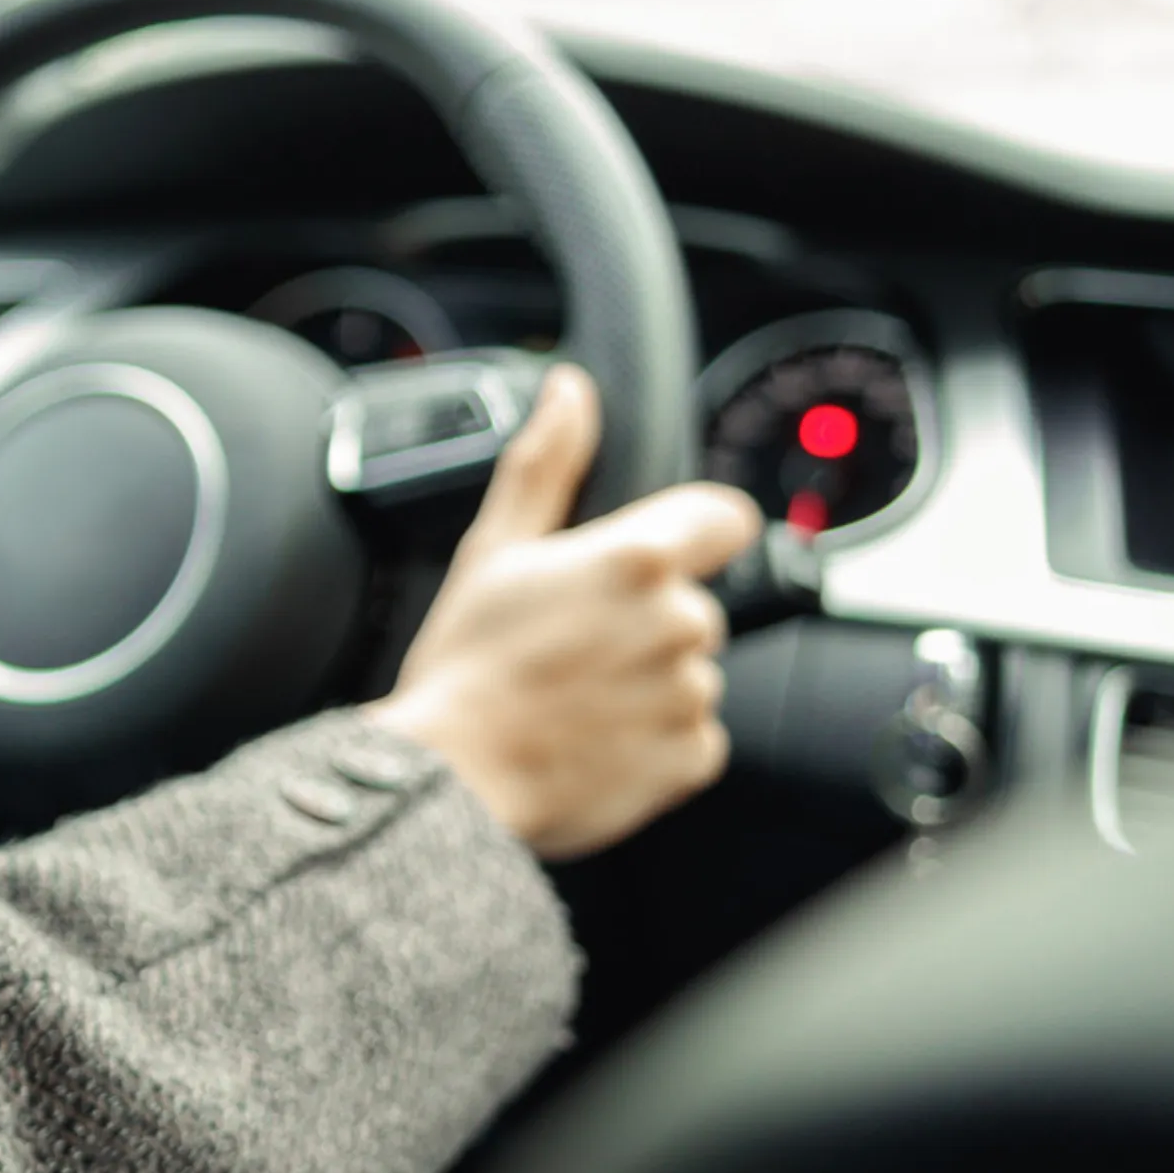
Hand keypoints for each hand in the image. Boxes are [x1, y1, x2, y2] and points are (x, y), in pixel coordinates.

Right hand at [363, 365, 764, 859]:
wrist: (449, 780)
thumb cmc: (463, 666)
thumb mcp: (493, 550)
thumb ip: (545, 463)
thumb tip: (570, 392)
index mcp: (635, 560)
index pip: (724, 517)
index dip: (691, 532)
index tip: (650, 560)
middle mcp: (679, 621)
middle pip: (689, 604)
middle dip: (643, 621)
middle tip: (569, 648)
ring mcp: (692, 694)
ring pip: (687, 672)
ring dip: (646, 683)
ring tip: (572, 700)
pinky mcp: (694, 759)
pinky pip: (691, 738)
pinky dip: (652, 741)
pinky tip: (591, 740)